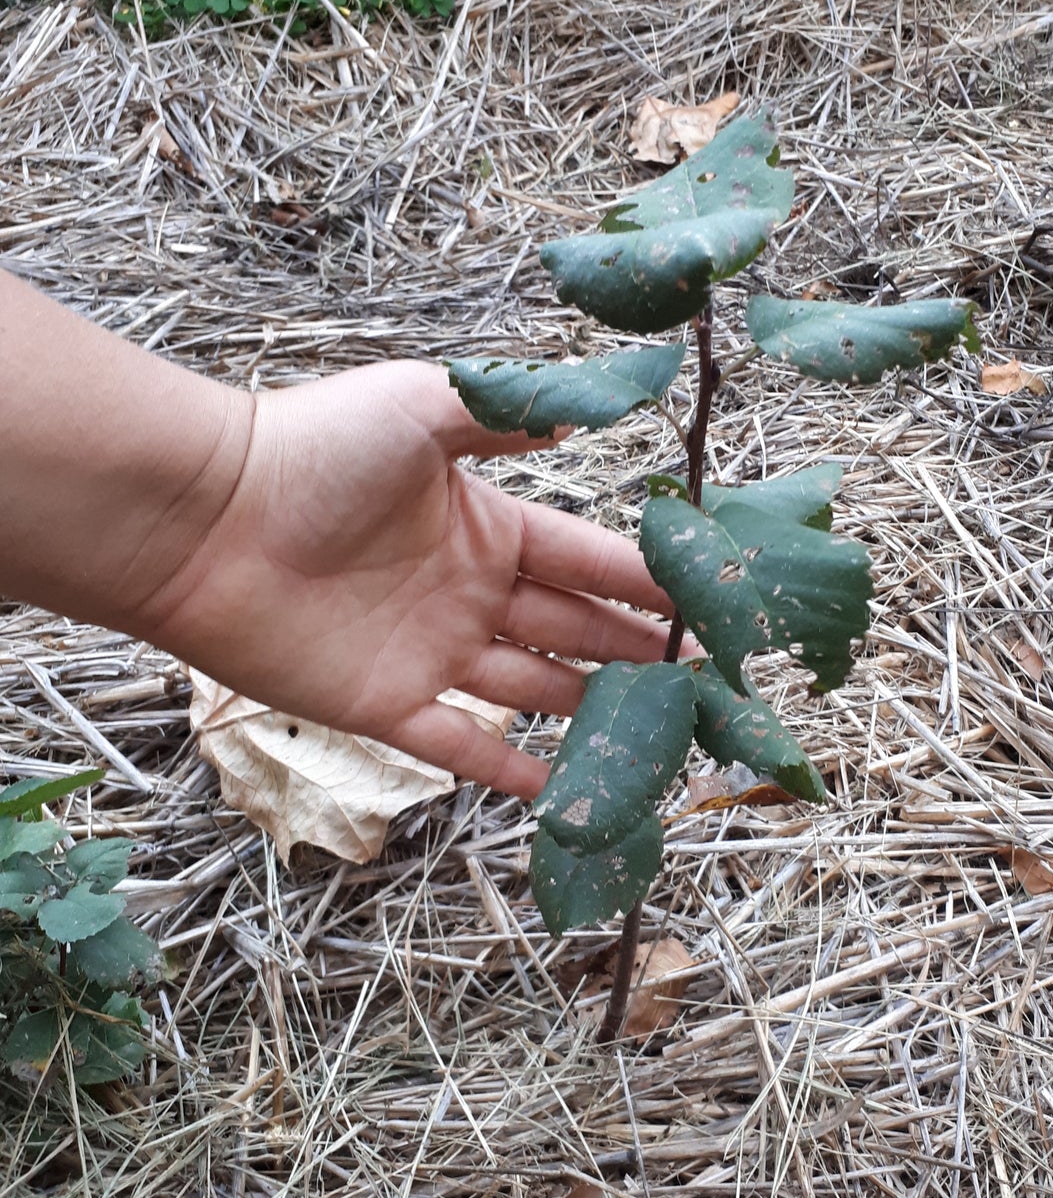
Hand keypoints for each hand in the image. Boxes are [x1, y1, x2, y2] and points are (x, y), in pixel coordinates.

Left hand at [139, 360, 677, 799]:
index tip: (704, 603)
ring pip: (532, 690)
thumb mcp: (424, 407)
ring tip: (655, 736)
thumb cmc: (312, 451)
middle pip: (573, 631)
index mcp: (488, 527)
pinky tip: (561, 790)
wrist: (203, 519)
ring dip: (591, 711)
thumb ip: (506, 416)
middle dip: (636, 652)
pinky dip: (510, 769)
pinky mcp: (388, 705)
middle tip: (702, 679)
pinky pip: (462, 746)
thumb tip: (581, 419)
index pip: (587, 562)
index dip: (645, 582)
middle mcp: (470, 593)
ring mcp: (431, 653)